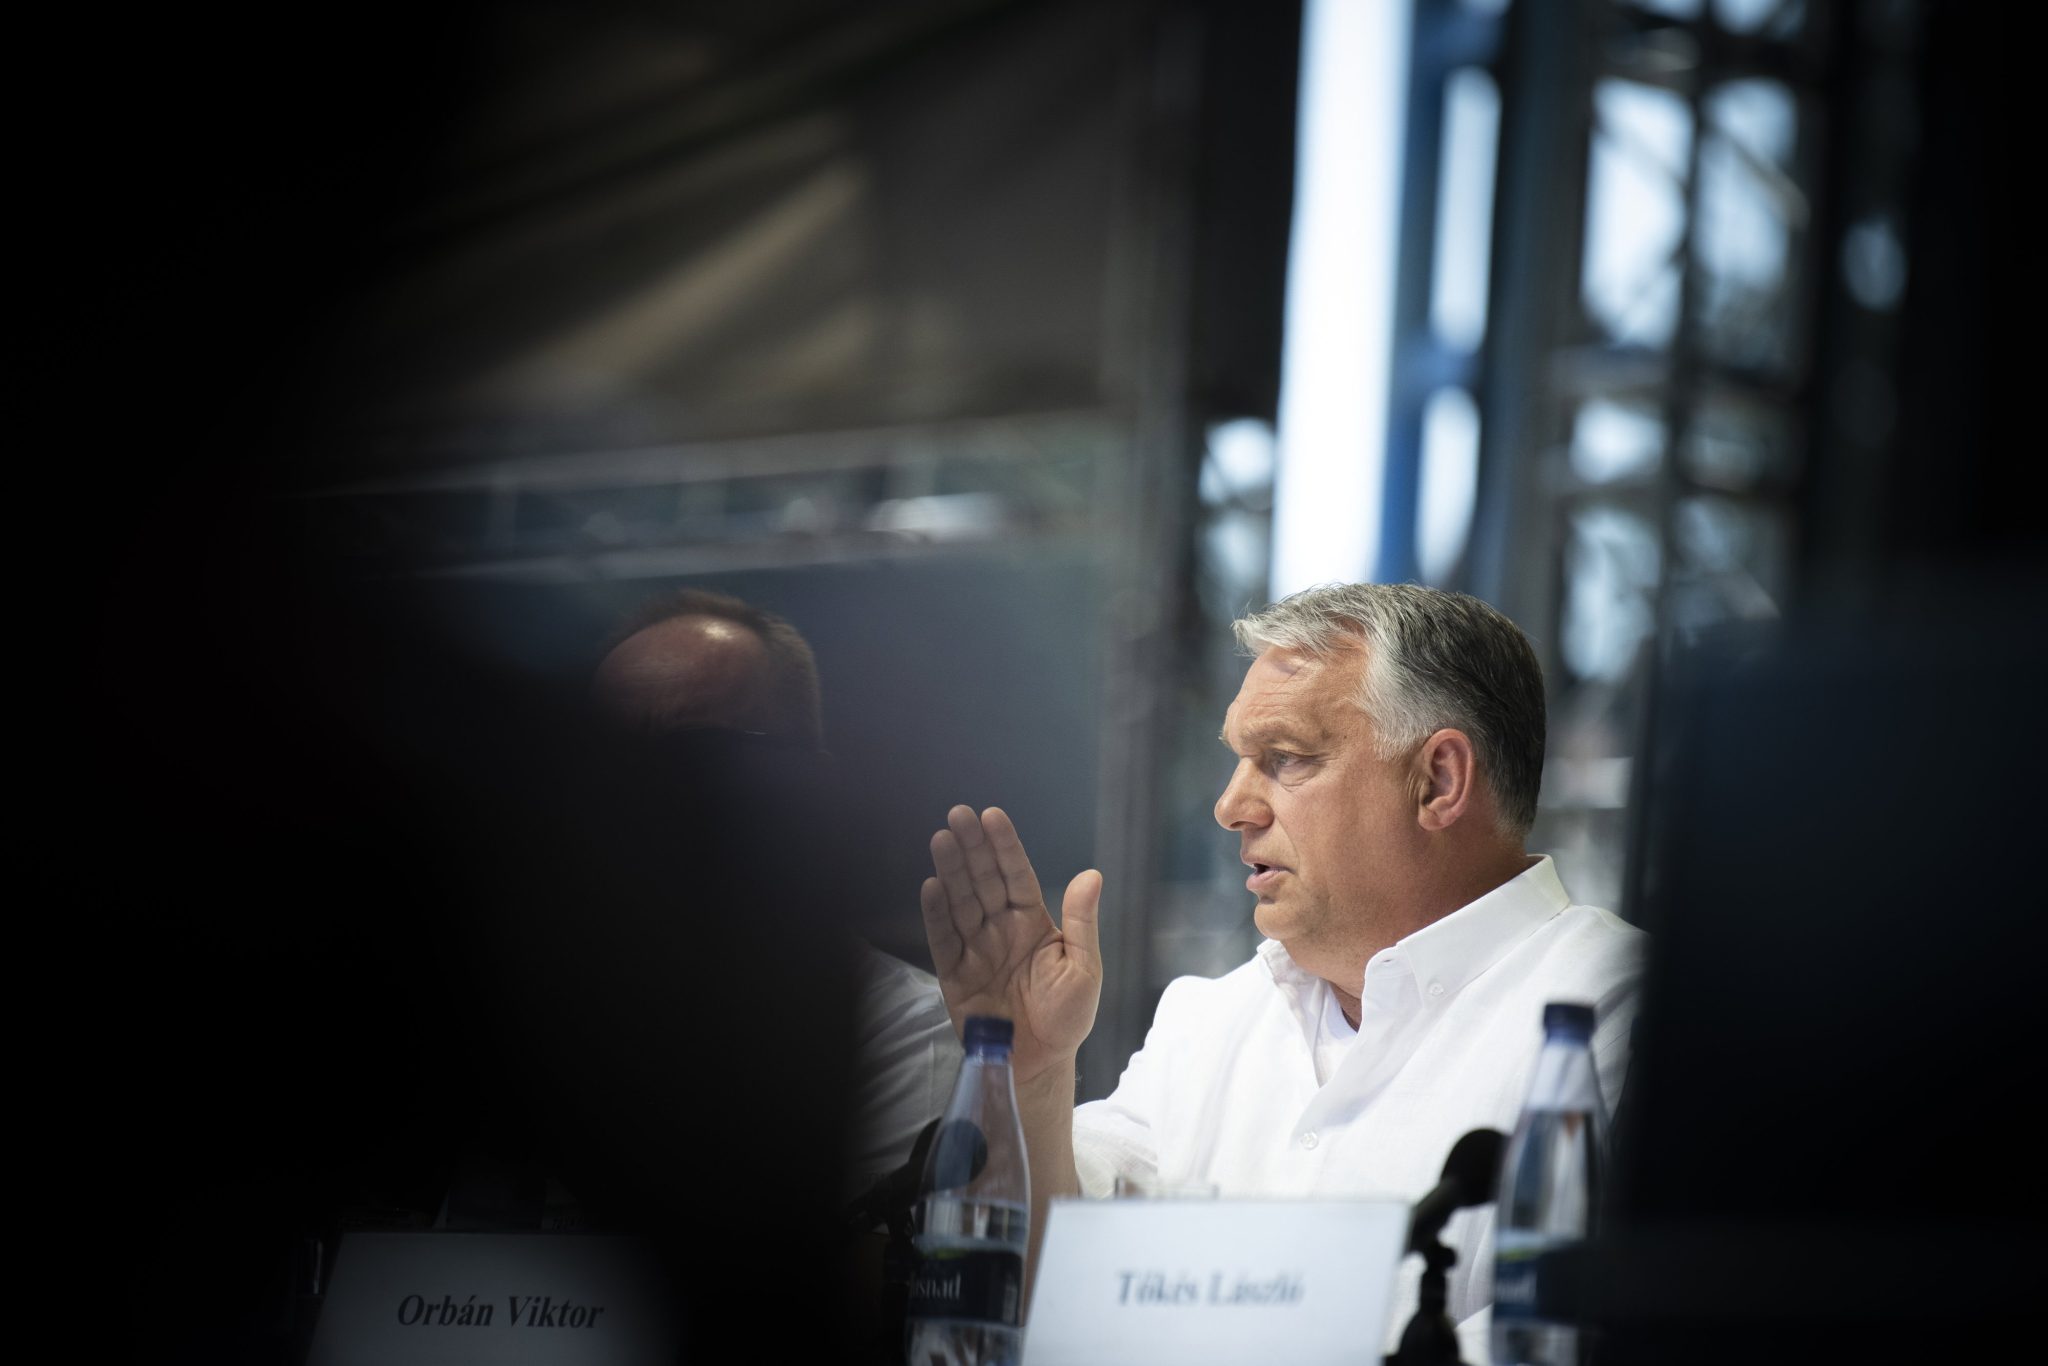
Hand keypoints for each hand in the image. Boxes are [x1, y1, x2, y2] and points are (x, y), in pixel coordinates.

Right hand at [920, 805, 1102, 1085]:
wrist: (1040, 1063)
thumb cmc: (1066, 1017)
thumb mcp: (1084, 969)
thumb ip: (1081, 923)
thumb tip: (1091, 876)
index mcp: (1033, 924)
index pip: (1016, 876)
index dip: (1004, 847)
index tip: (992, 816)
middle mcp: (1001, 930)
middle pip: (983, 881)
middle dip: (972, 848)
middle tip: (959, 815)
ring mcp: (976, 950)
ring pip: (960, 902)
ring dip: (951, 870)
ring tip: (942, 839)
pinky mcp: (955, 975)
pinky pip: (943, 940)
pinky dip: (936, 914)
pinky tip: (931, 886)